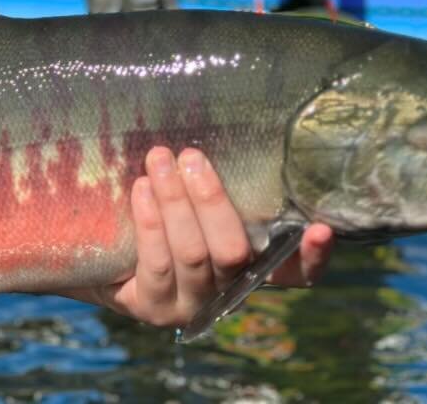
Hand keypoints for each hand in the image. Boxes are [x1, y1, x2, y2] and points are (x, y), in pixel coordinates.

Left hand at [71, 146, 334, 327]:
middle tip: (191, 156)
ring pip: (193, 253)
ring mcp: (192, 303)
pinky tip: (141, 190)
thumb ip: (212, 182)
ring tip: (159, 160)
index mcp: (251, 267)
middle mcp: (228, 290)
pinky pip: (157, 263)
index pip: (295, 272)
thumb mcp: (194, 200)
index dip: (311, 255)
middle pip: (232, 250)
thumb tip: (221, 119)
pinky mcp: (155, 308)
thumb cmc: (161, 215)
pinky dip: (150, 222)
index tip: (321, 227)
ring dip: (175, 201)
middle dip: (211, 200)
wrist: (105, 261)